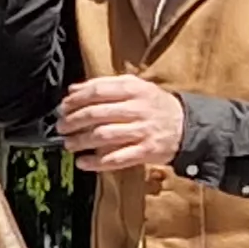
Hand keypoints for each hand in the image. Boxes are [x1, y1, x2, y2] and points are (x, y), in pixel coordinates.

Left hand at [56, 75, 186, 172]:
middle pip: (96, 114)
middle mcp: (137, 108)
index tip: (63, 107)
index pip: (96, 91)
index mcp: (133, 89)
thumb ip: (104, 85)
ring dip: (81, 141)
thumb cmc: (154, 105)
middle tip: (61, 127)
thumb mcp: (135, 86)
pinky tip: (83, 162)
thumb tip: (73, 90)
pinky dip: (96, 162)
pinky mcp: (145, 151)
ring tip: (69, 144)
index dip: (75, 100)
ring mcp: (142, 131)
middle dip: (73, 122)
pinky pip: (117, 159)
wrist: (186, 126)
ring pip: (103, 136)